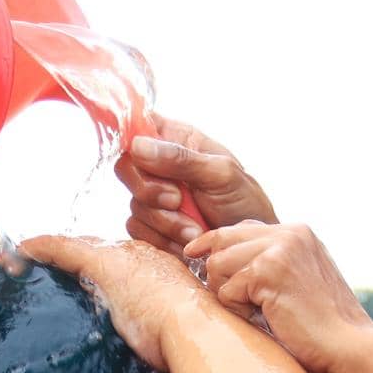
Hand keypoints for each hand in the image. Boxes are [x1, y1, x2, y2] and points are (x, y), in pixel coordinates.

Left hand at [19, 235, 205, 370]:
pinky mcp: (101, 263)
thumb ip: (160, 336)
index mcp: (157, 270)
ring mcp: (120, 256)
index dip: (95, 270)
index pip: (118, 262)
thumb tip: (153, 357)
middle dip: (66, 257)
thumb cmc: (191, 342)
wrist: (198, 330)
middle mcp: (138, 255)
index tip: (80, 282)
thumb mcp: (172, 334)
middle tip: (42, 267)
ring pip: (74, 246)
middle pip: (94, 249)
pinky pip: (60, 248)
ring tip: (20, 262)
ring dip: (46, 253)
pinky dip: (39, 248)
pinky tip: (19, 252)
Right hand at [115, 116, 276, 250]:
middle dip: (150, 191)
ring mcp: (153, 197)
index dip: (131, 137)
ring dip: (166, 223)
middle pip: (126, 168)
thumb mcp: (220, 174)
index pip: (140, 125)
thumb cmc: (243, 202)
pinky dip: (162, 239)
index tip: (139, 155)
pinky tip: (186, 241)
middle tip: (177, 201)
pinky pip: (138, 230)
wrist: (246, 247)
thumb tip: (138, 145)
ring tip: (195, 230)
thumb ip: (180, 159)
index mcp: (178, 140)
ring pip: (135, 205)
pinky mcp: (150, 225)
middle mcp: (160, 165)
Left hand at [185, 222, 372, 372]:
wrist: (348, 345)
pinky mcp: (268, 270)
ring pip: (217, 265)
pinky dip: (238, 311)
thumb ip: (269, 261)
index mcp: (296, 232)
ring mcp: (279, 248)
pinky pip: (226, 290)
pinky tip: (264, 319)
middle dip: (218, 275)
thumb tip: (219, 255)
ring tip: (256, 311)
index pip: (238, 228)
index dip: (211, 242)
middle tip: (239, 301)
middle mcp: (288, 232)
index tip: (191, 253)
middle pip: (221, 241)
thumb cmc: (319, 323)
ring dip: (228, 295)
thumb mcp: (296, 279)